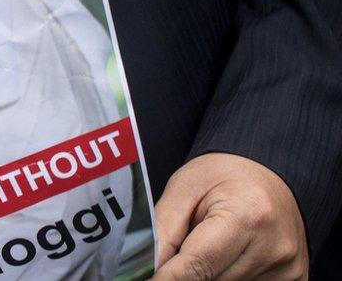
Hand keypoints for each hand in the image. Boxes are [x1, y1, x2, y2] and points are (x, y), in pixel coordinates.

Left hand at [153, 152, 307, 279]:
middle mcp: (274, 247)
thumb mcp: (183, 189)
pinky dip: (226, 275)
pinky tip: (227, 254)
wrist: (269, 175)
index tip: (149, 280)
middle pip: (209, 279)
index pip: (197, 264)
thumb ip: (163, 230)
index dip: (167, 277)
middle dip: (186, 270)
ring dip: (207, 273)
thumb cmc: (224, 177)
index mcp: (248, 215)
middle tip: (186, 241)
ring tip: (210, 242)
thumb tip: (149, 268)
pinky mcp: (295, 278)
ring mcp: (288, 268)